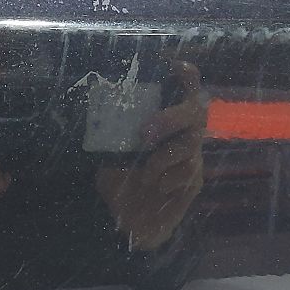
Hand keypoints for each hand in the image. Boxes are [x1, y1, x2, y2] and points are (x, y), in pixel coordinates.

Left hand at [96, 61, 205, 250]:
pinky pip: (185, 175)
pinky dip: (165, 181)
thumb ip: (111, 132)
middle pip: (195, 112)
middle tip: (146, 132)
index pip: (184, 89)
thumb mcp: (108, 151)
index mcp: (164, 122)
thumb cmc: (119, 181)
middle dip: (172, 118)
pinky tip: (154, 189)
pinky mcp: (193, 182)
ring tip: (144, 175)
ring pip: (188, 147)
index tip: (177, 66)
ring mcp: (192, 158)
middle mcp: (184, 134)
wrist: (127, 223)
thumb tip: (93, 105)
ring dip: (161, 159)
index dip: (186, 76)